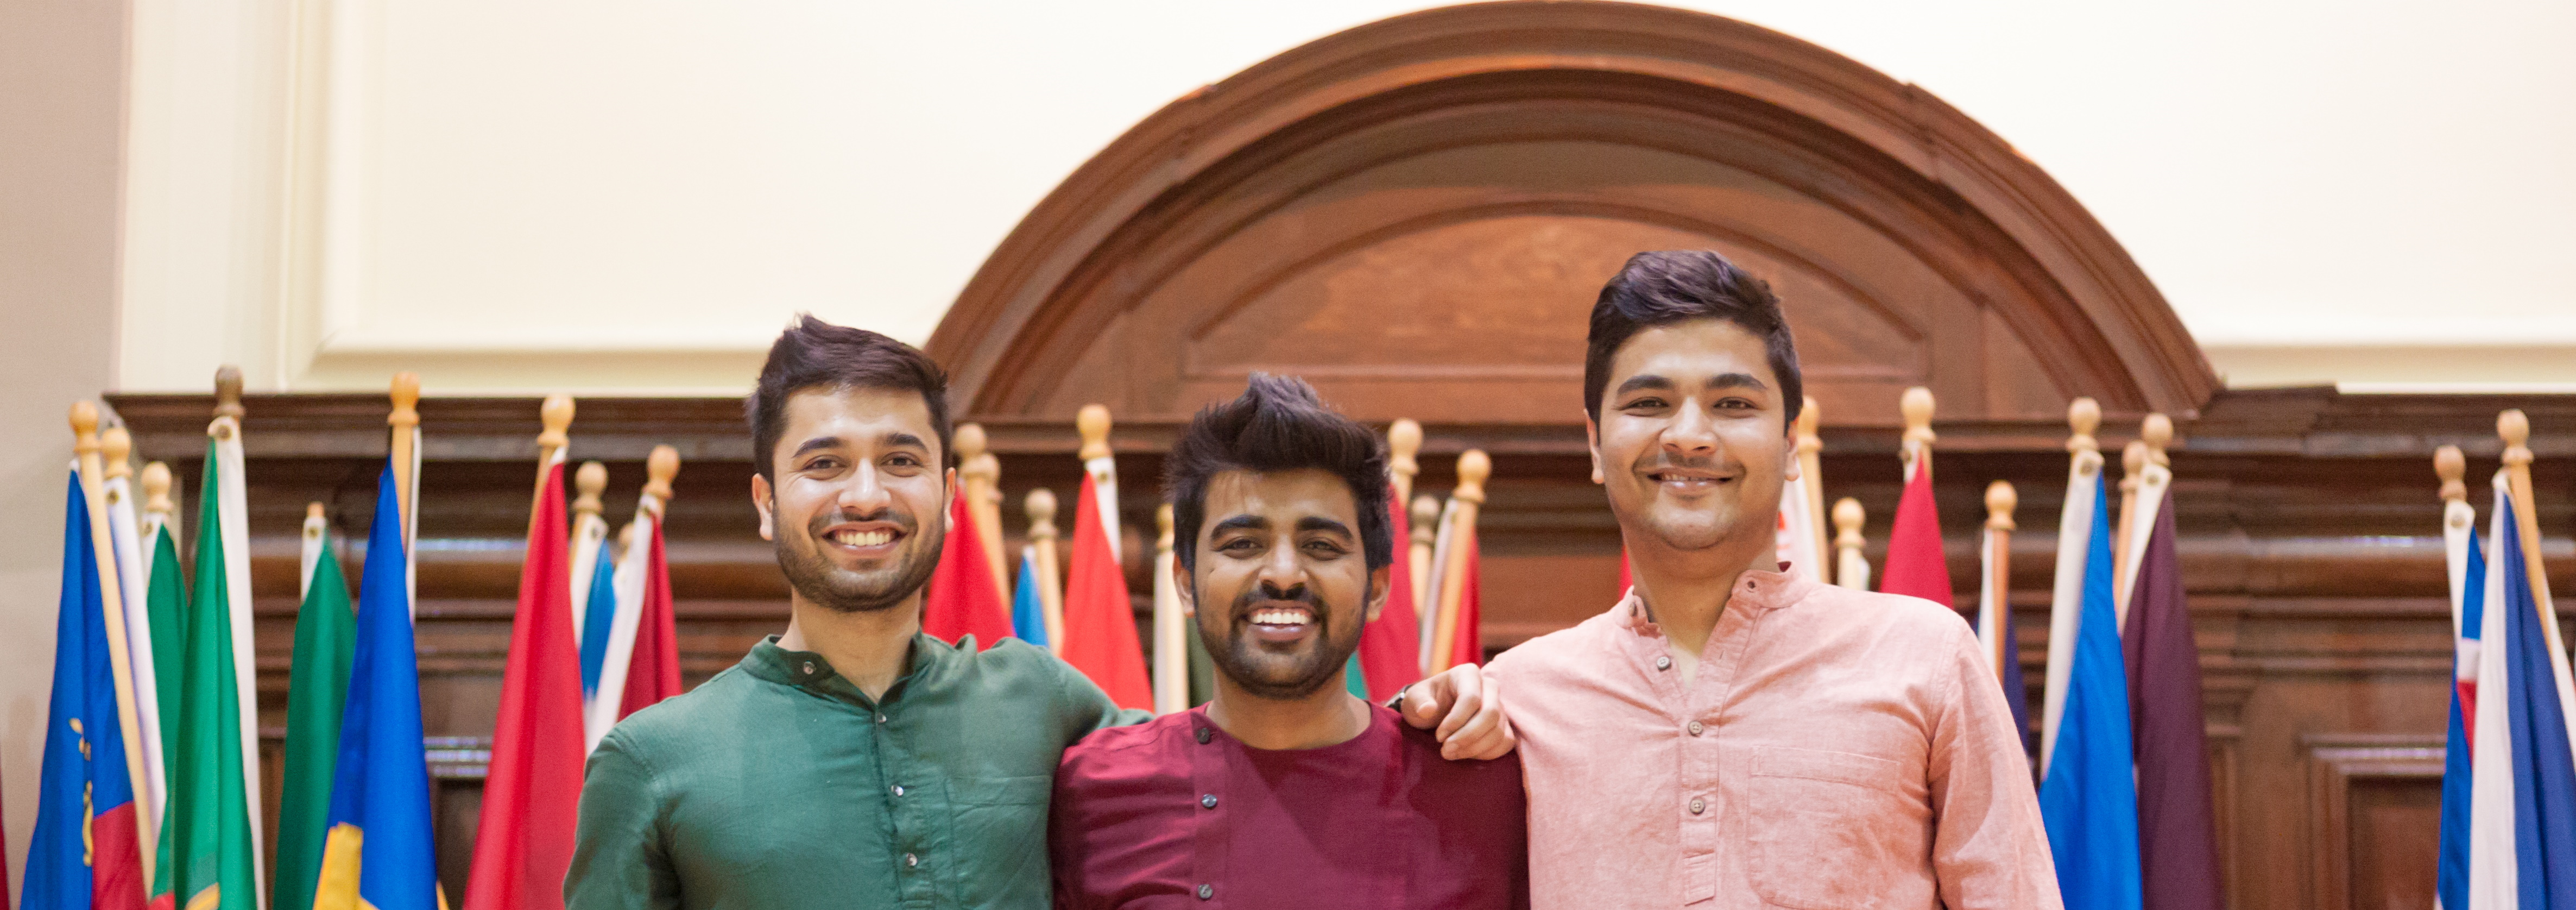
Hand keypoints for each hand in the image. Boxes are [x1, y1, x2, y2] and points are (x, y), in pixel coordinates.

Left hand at [1401, 663, 1515, 760]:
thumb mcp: (1413, 699)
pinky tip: (1466, 754)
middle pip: (1490, 714)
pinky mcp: (1504, 725)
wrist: (1434, 711)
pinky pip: (1504, 742)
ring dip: (1474, 748)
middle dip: (1467, 736)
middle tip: (1446, 750)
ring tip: (1450, 753)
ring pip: (1498, 731)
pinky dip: (1486, 754)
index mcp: (1467, 674)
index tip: (1438, 736)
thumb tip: (1427, 710)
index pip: (1471, 698)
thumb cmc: (1425, 701)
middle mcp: (1489, 687)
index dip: (1455, 721)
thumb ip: (1418, 702)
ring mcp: (1499, 706)